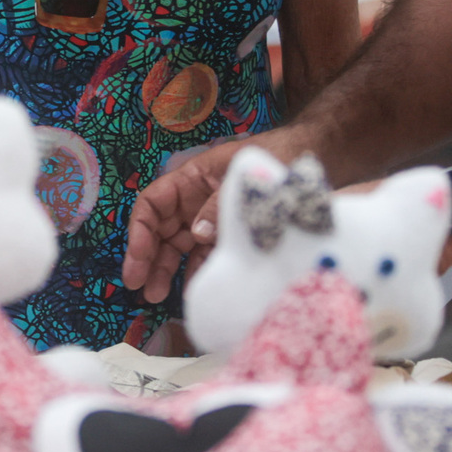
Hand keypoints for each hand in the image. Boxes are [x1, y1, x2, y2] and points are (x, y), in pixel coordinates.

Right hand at [124, 131, 299, 303]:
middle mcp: (194, 200)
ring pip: (177, 246)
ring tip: (154, 296)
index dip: (139, 230)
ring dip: (164, 270)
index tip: (138, 258)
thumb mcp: (245, 177)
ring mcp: (209, 218)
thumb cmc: (277, 155)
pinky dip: (195, 272)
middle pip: (160, 230)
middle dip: (147, 257)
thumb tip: (197, 234)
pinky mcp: (227, 235)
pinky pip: (203, 255)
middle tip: (138, 287)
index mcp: (192, 178)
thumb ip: (220, 206)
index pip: (153, 204)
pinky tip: (191, 291)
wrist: (314, 156)